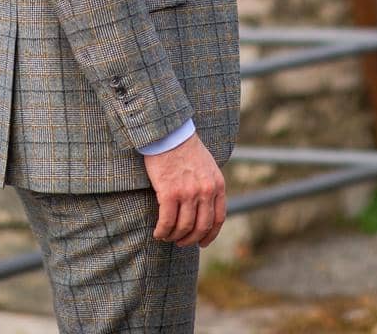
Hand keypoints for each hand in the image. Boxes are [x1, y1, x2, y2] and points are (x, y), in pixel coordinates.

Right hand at [143, 131, 226, 246]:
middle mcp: (205, 191)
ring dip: (174, 236)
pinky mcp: (169, 192)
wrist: (170, 133)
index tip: (201, 243)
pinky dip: (162, 231)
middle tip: (180, 242)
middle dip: (190, 239)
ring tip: (166, 236)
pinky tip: (158, 232)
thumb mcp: (208, 166)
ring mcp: (188, 192)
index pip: (218, 219)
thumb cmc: (185, 149)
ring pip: (183, 227)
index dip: (209, 235)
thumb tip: (206, 209)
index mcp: (217, 184)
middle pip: (200, 227)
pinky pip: (167, 221)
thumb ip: (210, 186)